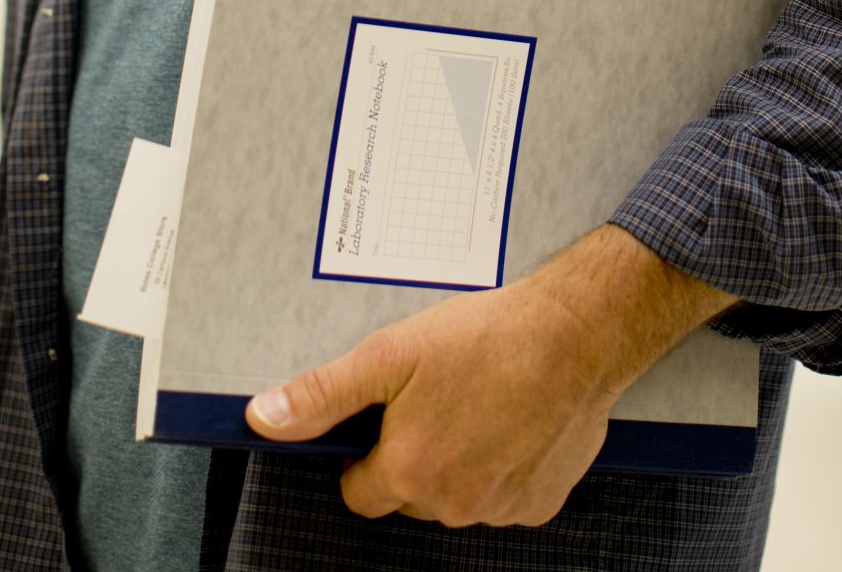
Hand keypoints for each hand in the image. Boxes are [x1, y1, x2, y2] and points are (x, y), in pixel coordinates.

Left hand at [243, 225, 737, 527]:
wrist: (575, 333)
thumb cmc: (486, 338)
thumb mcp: (391, 353)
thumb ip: (324, 395)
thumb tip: (265, 418)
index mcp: (410, 472)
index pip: (361, 493)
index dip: (366, 456)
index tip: (386, 422)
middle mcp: (453, 504)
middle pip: (412, 496)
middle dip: (415, 456)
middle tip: (438, 399)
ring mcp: (501, 508)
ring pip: (459, 498)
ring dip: (461, 463)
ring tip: (479, 401)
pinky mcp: (541, 501)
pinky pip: (506, 495)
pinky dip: (504, 467)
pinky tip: (513, 420)